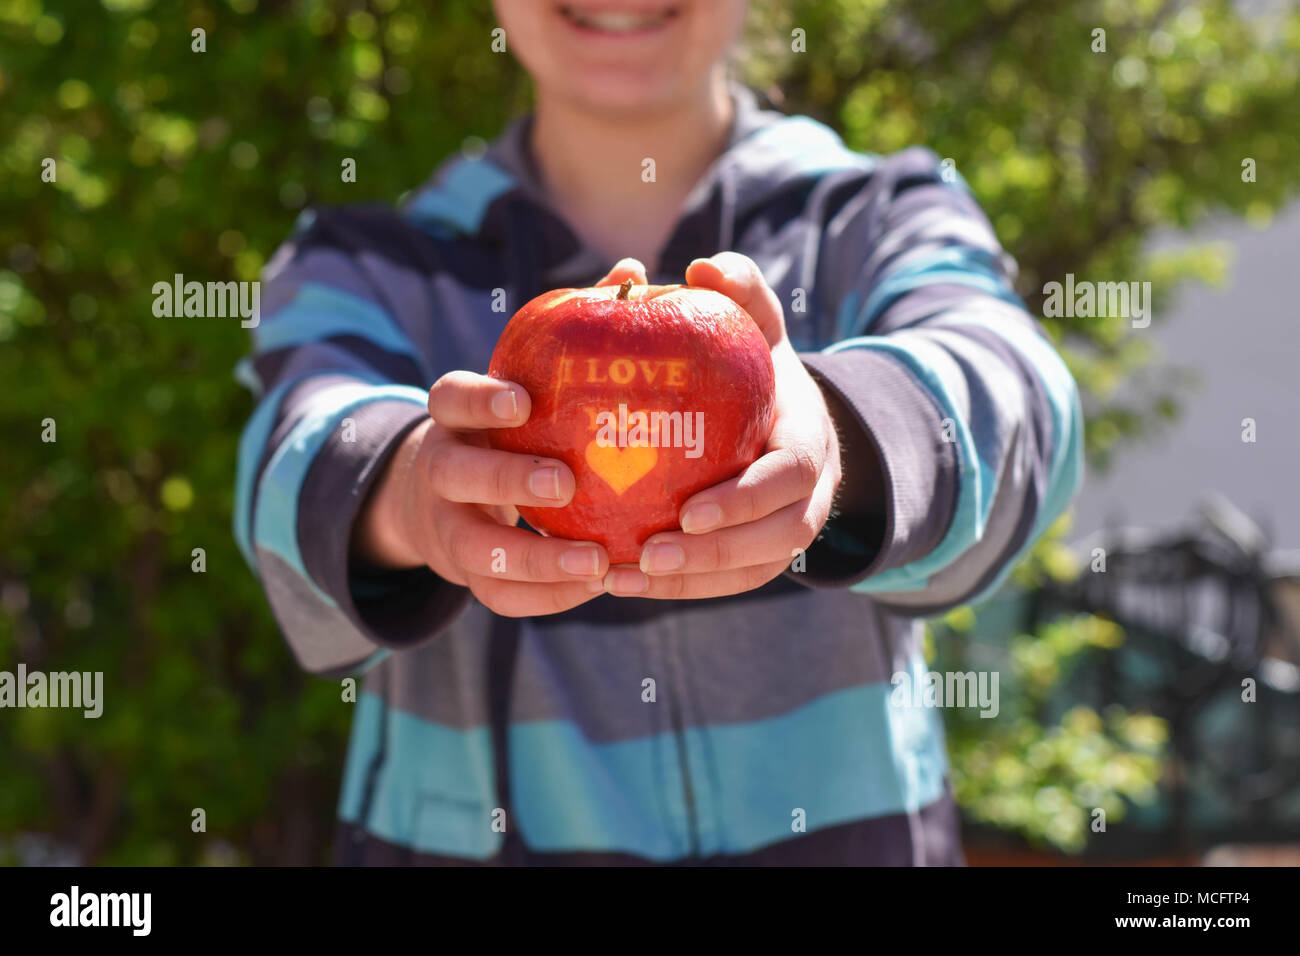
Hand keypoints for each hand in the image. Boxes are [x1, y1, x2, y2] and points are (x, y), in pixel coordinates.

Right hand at [352, 371, 611, 616]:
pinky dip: (547, 597)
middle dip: (507, 479)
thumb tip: (632, 283)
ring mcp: (449, 525)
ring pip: (474, 548)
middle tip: (566, 482)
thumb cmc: (512, 431)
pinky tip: (597, 587)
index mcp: (455, 418)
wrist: (446, 501)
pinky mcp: (466, 573)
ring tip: (596, 561)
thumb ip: (570, 346)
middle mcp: (441, 469)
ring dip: (536, 558)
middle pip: (454, 473)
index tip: (522, 401)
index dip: (480, 400)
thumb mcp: (520, 391)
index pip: (450, 397)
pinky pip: (498, 594)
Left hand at [603, 253, 844, 598]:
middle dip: (714, 555)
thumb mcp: (758, 324)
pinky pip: (726, 584)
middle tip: (647, 553)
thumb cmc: (758, 365)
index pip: (788, 478)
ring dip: (688, 581)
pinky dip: (679, 588)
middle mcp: (808, 496)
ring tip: (623, 578)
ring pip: (750, 572)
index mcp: (807, 441)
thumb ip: (740, 290)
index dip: (744, 500)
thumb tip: (701, 265)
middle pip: (774, 539)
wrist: (785, 416)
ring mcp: (787, 533)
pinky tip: (620, 583)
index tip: (687, 511)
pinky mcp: (761, 557)